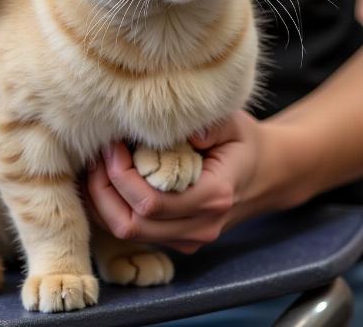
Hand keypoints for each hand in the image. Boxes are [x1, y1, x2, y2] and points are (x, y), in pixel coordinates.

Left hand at [84, 111, 303, 252]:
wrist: (266, 173)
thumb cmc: (244, 143)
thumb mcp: (234, 124)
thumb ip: (213, 125)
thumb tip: (189, 132)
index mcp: (213, 197)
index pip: (151, 203)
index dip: (121, 175)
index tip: (113, 144)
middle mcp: (200, 226)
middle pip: (132, 224)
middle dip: (103, 190)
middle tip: (97, 155)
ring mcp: (188, 238)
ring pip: (127, 232)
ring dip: (102, 201)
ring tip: (96, 166)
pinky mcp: (177, 239)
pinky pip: (134, 231)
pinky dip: (111, 209)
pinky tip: (106, 179)